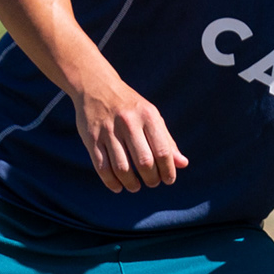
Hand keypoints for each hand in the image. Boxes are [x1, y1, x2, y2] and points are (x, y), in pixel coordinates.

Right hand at [72, 75, 187, 192]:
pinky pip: (102, 167)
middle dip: (151, 179)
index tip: (168, 180)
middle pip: (144, 162)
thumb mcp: (152, 117)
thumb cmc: (130, 106)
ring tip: (135, 186)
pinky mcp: (91, 138)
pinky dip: (111, 182)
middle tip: (152, 183)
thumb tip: (183, 164)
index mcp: (148, 116)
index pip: (162, 151)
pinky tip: (118, 186)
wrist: (95, 86)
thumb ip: (167, 141)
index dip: (168, 171)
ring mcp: (108, 131)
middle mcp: (128, 122)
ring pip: (122, 168)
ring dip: (131, 183)